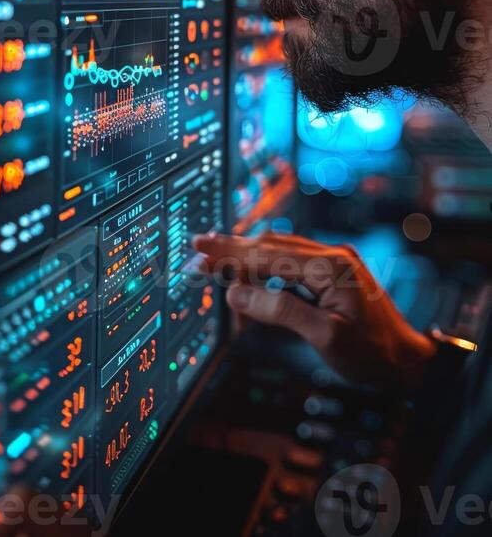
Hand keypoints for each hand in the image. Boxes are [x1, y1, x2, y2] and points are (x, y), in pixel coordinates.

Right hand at [192, 232, 435, 390]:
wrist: (409, 361)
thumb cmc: (372, 354)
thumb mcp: (324, 336)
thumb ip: (279, 311)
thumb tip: (237, 293)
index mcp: (329, 266)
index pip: (267, 256)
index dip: (230, 257)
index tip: (200, 256)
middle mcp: (331, 254)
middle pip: (270, 245)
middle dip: (231, 247)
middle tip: (197, 247)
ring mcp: (334, 260)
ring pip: (279, 248)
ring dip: (246, 251)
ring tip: (215, 253)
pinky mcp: (334, 271)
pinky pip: (291, 258)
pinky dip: (264, 259)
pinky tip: (249, 264)